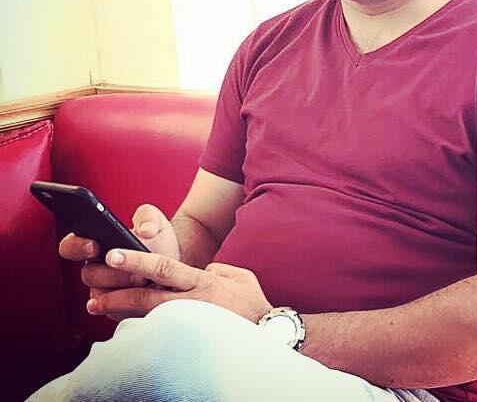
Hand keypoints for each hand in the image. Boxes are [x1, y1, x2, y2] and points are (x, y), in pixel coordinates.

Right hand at [59, 204, 180, 317]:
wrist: (176, 262)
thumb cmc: (160, 239)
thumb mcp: (156, 222)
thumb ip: (148, 217)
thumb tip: (145, 231)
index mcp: (96, 243)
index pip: (71, 246)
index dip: (77, 246)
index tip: (93, 245)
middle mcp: (96, 268)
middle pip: (88, 275)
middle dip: (111, 272)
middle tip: (134, 269)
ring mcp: (104, 291)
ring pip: (100, 297)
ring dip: (122, 290)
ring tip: (144, 280)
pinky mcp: (116, 309)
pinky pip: (116, 313)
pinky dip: (131, 306)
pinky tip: (147, 296)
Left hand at [86, 249, 272, 323]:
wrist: (267, 335)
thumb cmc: (253, 303)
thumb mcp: (238, 275)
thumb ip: (216, 268)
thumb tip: (200, 270)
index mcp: (202, 282)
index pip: (164, 268)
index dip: (137, 260)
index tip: (114, 255)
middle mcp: (191, 302)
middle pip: (147, 295)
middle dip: (117, 291)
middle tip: (93, 290)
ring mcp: (188, 322)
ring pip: (147, 315)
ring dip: (120, 310)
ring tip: (96, 306)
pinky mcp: (188, 337)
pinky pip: (157, 330)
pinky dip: (137, 326)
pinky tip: (120, 324)